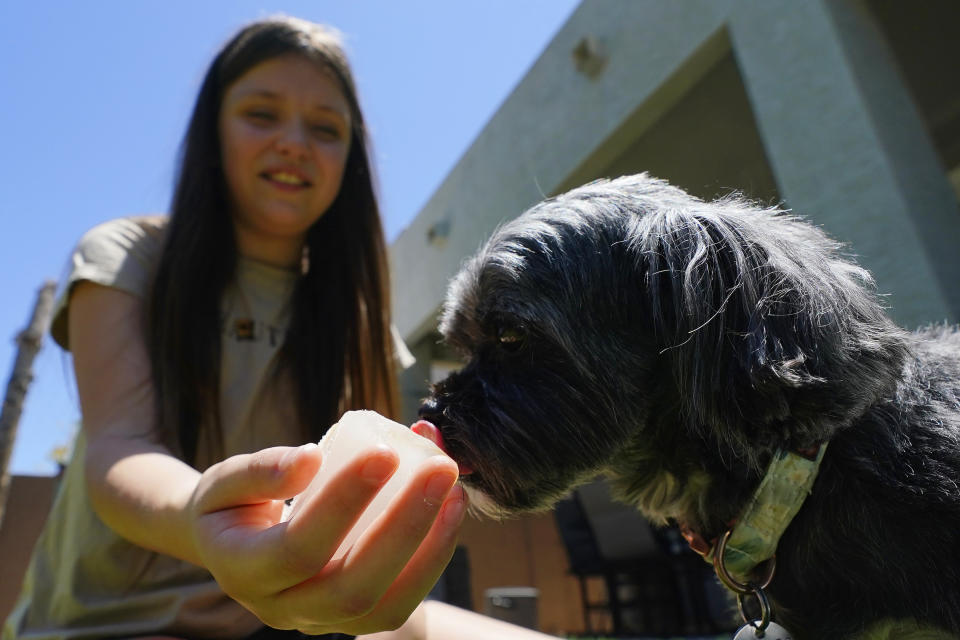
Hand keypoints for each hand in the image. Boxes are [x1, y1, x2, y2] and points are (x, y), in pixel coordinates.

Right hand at [186, 442, 466, 634]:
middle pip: (350, 587)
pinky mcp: (351, 620)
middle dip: (404, 527)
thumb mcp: (224, 480)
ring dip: (429, 549)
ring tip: (454, 493)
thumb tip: (312, 459)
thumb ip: (261, 469)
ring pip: (383, 607)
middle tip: (439, 469)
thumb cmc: (230, 506)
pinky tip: (450, 514)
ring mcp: (319, 621)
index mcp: (243, 571)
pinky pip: (398, 605)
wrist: (231, 545)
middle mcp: (281, 609)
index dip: (344, 502)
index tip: (383, 451)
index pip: (299, 547)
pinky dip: (432, 561)